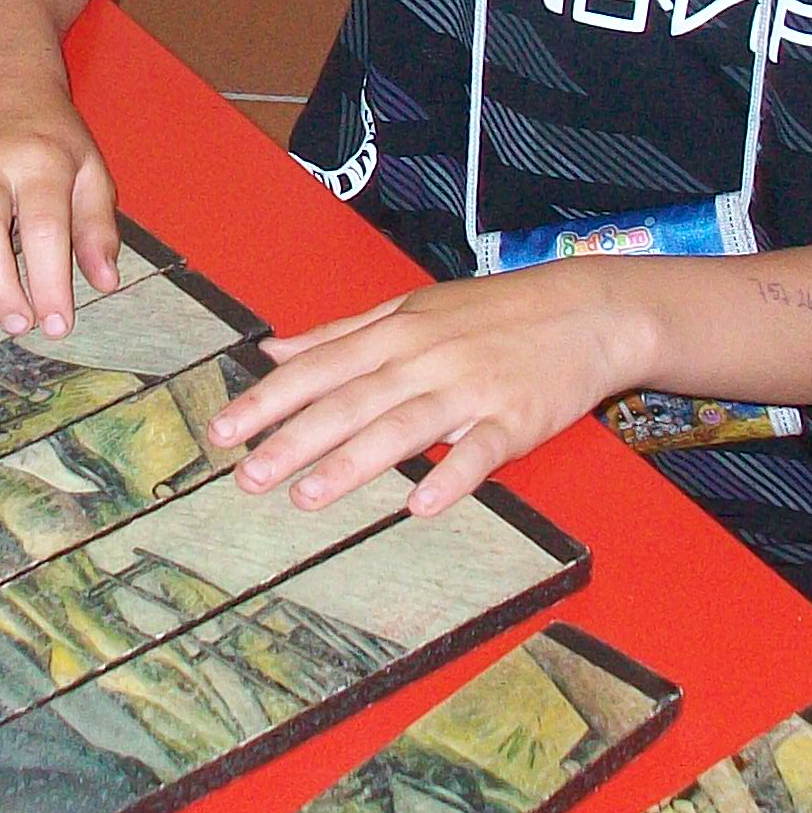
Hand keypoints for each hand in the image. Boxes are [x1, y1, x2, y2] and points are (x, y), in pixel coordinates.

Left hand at [203, 261, 647, 518]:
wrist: (588, 310)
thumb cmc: (493, 312)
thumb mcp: (412, 308)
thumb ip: (340, 333)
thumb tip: (273, 349)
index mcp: (396, 332)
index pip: (319, 366)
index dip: (269, 399)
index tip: (223, 430)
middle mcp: (424, 358)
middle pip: (350, 401)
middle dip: (294, 439)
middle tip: (247, 477)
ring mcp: (470, 389)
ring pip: (403, 426)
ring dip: (354, 462)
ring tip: (307, 496)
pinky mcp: (515, 419)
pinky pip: (480, 451)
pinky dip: (452, 476)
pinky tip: (421, 505)